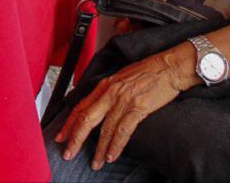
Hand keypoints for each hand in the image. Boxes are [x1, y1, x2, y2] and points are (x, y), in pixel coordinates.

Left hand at [54, 50, 195, 170]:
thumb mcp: (121, 78)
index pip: (80, 107)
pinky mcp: (138, 107)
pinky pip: (123, 131)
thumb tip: (98, 106)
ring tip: (95, 163)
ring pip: (105, 129)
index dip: (68, 124)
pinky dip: (116, 146)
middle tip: (68, 154)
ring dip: (99, 149)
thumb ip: (108, 91)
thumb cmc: (148, 71)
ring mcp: (123, 100)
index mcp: (104, 85)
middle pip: (86, 119)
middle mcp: (110, 92)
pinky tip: (111, 156)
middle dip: (75, 139)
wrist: (169, 67)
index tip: (61, 136)